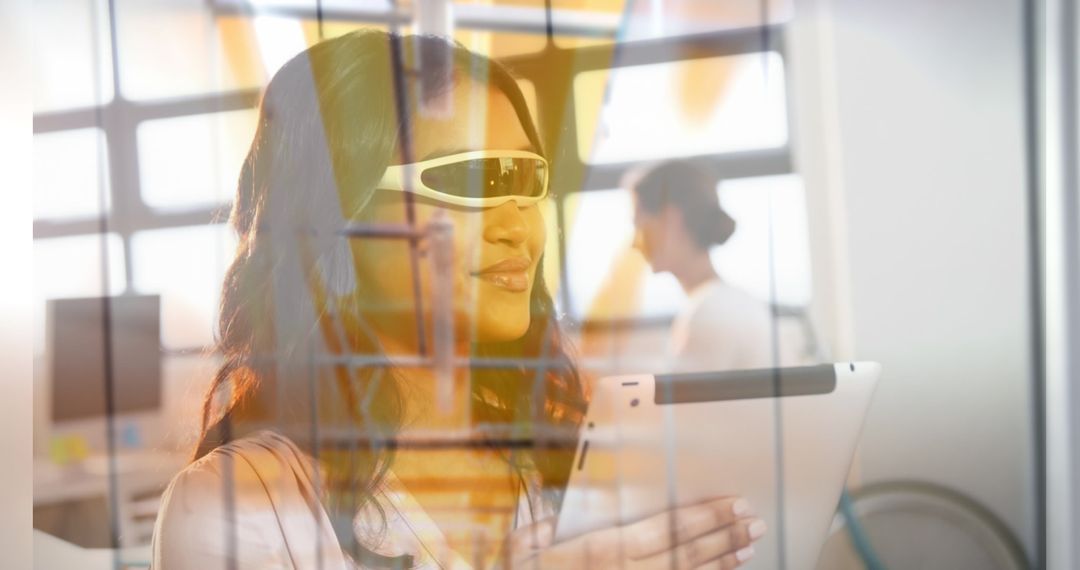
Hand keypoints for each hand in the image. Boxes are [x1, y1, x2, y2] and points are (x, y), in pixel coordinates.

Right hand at [503, 496, 765, 568]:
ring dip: (720, 564)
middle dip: (723, 536)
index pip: (666, 528)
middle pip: (686, 554)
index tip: (733, 502)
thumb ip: (539, 530)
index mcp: (603, 551)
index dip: (704, 515)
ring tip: (748, 548)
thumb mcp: (521, 552)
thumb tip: (555, 514)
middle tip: (754, 523)